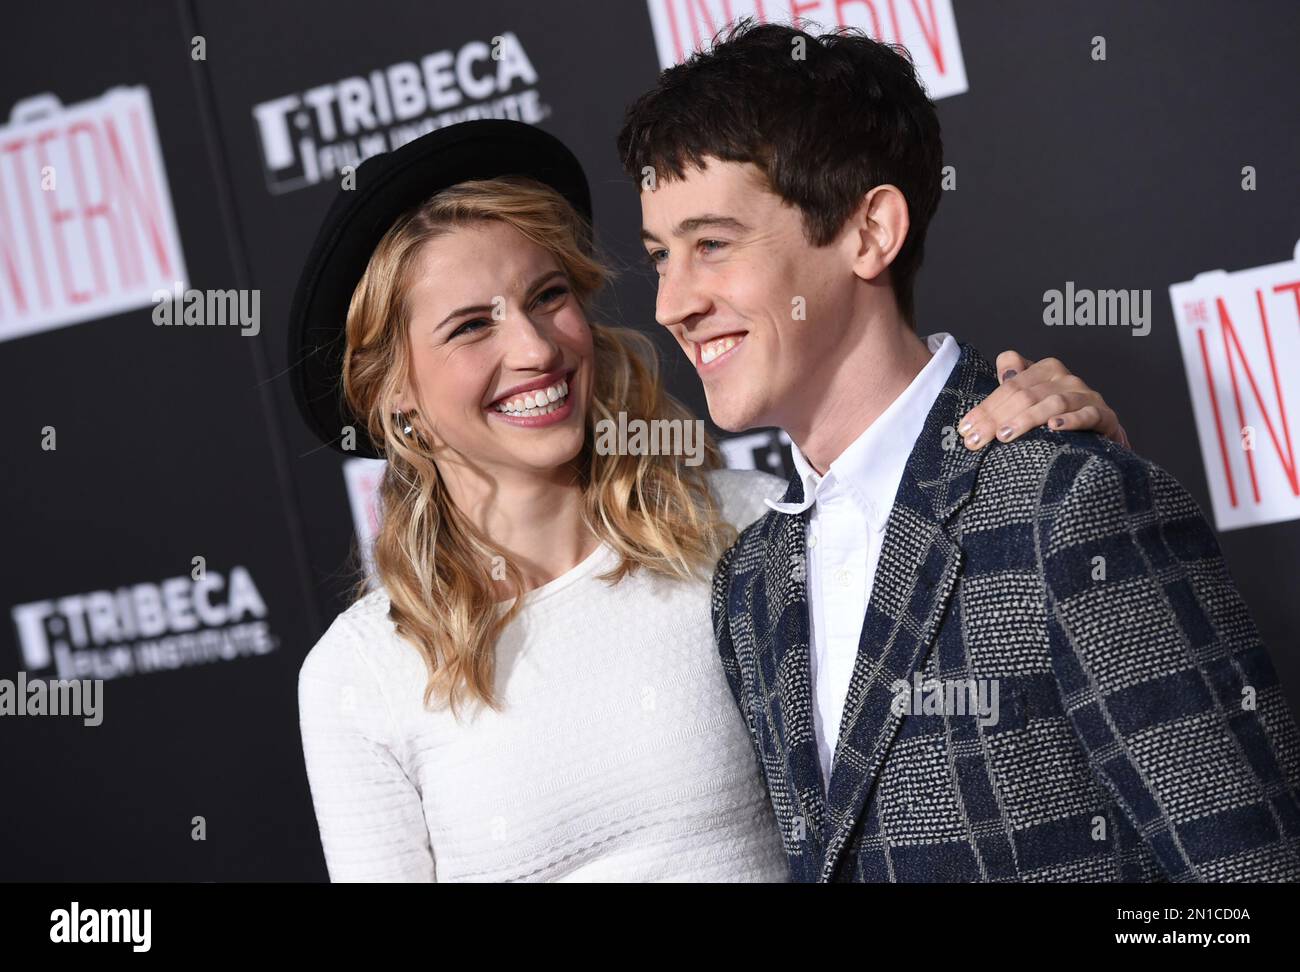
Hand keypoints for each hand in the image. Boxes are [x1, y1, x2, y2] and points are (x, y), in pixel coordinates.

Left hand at [957, 350, 1129, 450]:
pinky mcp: (1103, 415)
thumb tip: (1001, 369)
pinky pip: (1087, 415)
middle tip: (976, 440)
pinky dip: (1071, 421)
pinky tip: (1054, 428)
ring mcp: (1086, 396)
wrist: (1100, 432)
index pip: (1010, 385)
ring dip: (1027, 419)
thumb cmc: (1059, 414)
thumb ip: (1014, 381)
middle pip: (1026, 395)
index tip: (965, 428)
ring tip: (1005, 436)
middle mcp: (1066, 379)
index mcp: (1046, 369)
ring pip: (1053, 403)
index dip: (986, 407)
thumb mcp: (1033, 395)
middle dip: (996, 418)